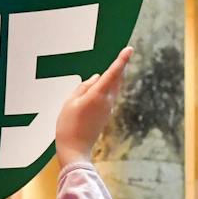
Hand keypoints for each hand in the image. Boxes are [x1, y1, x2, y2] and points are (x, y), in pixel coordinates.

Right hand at [54, 47, 131, 168]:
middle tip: (126, 53)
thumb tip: (95, 79)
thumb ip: (83, 87)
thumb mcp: (70, 103)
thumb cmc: (68, 126)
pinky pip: (109, 96)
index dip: (121, 60)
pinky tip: (104, 84)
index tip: (129, 49)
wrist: (75, 150)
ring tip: (117, 65)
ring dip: (116, 76)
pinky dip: (109, 86)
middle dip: (121, 66)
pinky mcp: (105, 115)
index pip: (112, 73)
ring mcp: (107, 109)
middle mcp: (107, 101)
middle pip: (117, 79)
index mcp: (98, 95)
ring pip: (115, 88)